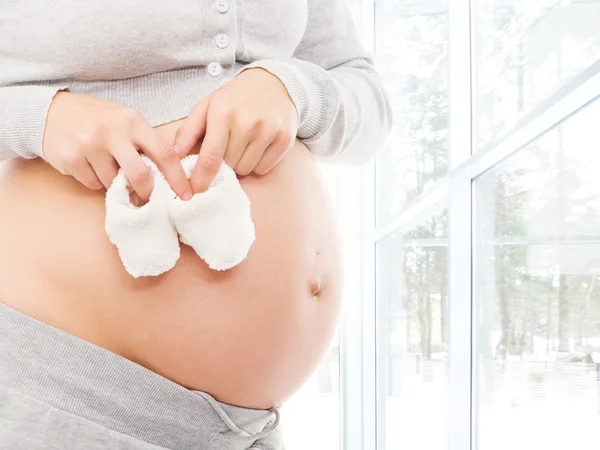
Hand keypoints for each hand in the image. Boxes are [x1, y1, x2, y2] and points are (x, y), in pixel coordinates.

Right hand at [43, 91, 191, 201]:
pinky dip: (96, 181)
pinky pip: (93, 184)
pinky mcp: (71, 158)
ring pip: (114, 183)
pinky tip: (90, 165)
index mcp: (132, 121)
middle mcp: (112, 131)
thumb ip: (144, 143)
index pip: (163, 153)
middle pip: (140, 175)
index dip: (177, 178)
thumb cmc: (98, 120)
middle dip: (147, 192)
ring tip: (108, 168)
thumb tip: (167, 177)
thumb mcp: (125, 121)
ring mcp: (89, 145)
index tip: (186, 195)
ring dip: (116, 185)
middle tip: (147, 198)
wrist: (52, 111)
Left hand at [172, 68, 297, 192]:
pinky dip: (258, 163)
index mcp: (223, 113)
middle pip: (229, 166)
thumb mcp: (208, 106)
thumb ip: (189, 130)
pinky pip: (264, 168)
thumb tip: (175, 154)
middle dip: (224, 163)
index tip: (194, 193)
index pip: (210, 157)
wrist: (274, 83)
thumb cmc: (235, 99)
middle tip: (227, 147)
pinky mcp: (284, 138)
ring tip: (243, 144)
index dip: (201, 179)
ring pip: (246, 169)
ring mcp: (268, 130)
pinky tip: (258, 145)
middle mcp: (247, 121)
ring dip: (241, 164)